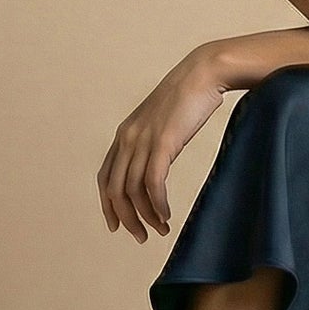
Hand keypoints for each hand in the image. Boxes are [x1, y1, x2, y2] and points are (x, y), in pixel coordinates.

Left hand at [97, 46, 228, 241]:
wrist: (203, 73)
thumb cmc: (189, 97)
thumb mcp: (163, 122)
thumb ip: (154, 142)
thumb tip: (158, 164)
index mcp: (125, 134)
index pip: (105, 177)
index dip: (107, 205)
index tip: (117, 225)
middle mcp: (127, 138)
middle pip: (115, 190)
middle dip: (125, 218)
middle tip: (140, 236)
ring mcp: (143, 140)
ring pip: (133, 190)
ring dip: (145, 216)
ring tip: (159, 229)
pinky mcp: (163, 142)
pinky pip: (153, 183)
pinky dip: (157, 204)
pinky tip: (166, 215)